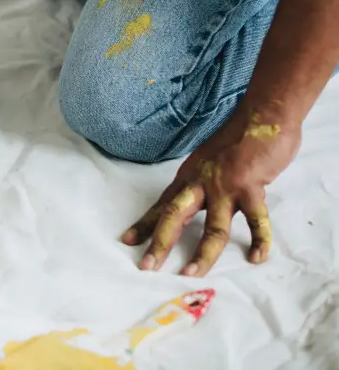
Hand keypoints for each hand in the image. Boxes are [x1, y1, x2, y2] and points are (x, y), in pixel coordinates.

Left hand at [122, 102, 300, 276]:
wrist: (261, 116)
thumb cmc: (236, 139)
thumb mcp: (208, 161)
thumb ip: (201, 182)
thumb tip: (194, 201)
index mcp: (188, 177)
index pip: (162, 205)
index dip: (145, 224)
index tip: (128, 240)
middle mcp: (200, 182)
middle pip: (175, 216)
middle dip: (160, 243)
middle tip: (147, 266)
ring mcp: (225, 186)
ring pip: (212, 228)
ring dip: (202, 254)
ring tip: (191, 273)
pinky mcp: (250, 188)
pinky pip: (255, 221)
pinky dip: (259, 241)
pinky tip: (256, 257)